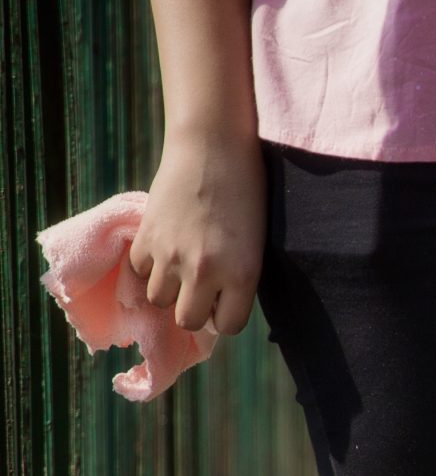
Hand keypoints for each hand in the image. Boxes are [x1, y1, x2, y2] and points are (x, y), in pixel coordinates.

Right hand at [129, 128, 265, 334]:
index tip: (226, 302)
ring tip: (180, 267)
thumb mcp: (256, 244)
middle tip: (199, 291)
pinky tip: (164, 247)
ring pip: (159, 300)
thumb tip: (217, 306)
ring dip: (168, 289)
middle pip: (188, 321)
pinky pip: (139, 271)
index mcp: (243, 276)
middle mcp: (205, 273)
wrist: (213, 149)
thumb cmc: (247, 193)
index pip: (229, 326)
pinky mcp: (147, 238)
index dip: (226, 316)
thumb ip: (238, 276)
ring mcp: (172, 256)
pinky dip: (148, 265)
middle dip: (194, 310)